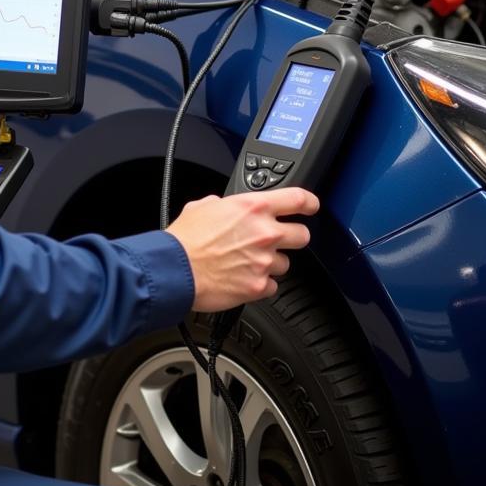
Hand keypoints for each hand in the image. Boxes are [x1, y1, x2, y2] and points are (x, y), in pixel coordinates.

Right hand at [166, 188, 318, 312]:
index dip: (309, 202)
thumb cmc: (184, 240)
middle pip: (302, 235)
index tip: (311, 206)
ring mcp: (264, 261)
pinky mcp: (258, 287)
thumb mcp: (202, 206)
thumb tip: (225, 207)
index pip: (298, 199)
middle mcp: (264, 233)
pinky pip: (271, 286)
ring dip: (271, 264)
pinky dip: (260, 284)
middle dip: (292, 238)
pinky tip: (242, 278)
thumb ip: (223, 204)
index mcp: (253, 207)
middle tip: (275, 241)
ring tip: (247, 263)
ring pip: (286, 264)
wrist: (174, 270)